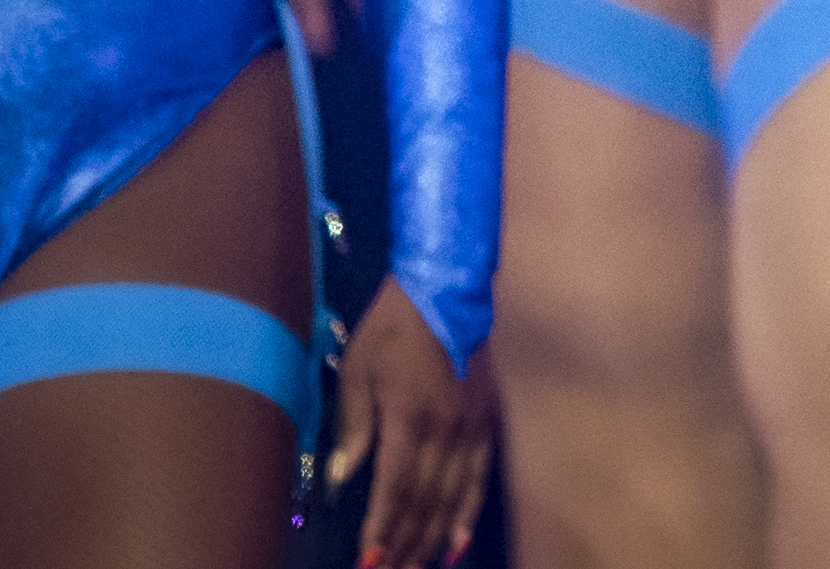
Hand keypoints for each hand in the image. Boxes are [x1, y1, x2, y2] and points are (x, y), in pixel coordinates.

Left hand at [332, 279, 498, 568]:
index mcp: (409, 417)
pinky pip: (479, 476)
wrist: (447, 288)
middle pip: (425, 501)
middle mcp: (445, 430)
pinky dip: (468, 511)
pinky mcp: (487, 420)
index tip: (368, 561)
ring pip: (454, 496)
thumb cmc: (392, 327)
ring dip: (435, 537)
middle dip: (406, 544)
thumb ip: (353, 426)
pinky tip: (459, 539)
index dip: (382, 529)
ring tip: (422, 568)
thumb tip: (342, 479)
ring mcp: (471, 427)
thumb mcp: (358, 369)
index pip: (394, 488)